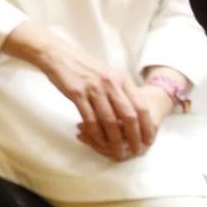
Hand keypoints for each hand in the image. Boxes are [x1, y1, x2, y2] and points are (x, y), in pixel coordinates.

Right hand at [7, 23, 155, 158]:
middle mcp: (110, 83)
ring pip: (109, 121)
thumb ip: (121, 90)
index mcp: (122, 78)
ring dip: (114, 140)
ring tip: (117, 151)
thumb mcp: (108, 74)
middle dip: (134, 137)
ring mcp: (93, 88)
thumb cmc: (84, 66)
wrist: (58, 55)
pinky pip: (90, 119)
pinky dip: (95, 133)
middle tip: (135, 151)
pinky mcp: (77, 94)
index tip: (148, 140)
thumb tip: (133, 114)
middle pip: (128, 116)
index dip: (146, 126)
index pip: (141, 106)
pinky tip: (97, 141)